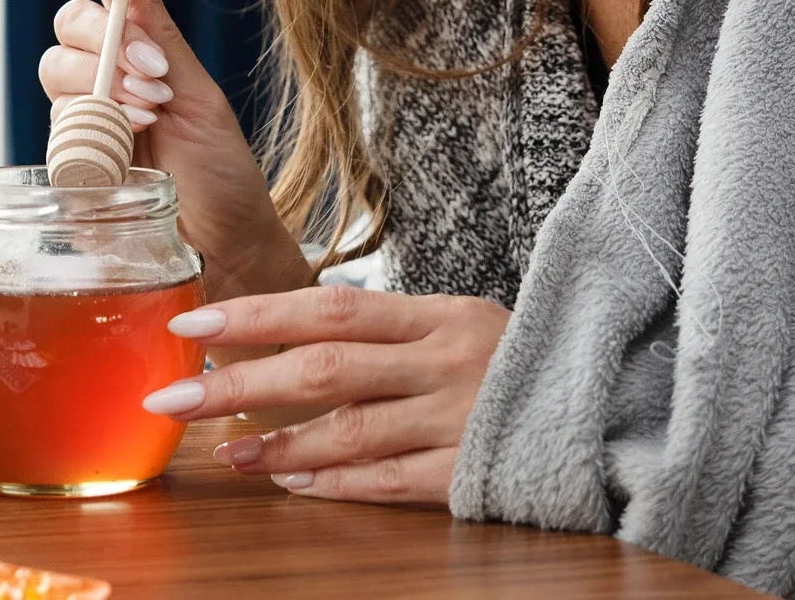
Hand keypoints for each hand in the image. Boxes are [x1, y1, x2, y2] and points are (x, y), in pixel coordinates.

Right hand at [38, 0, 309, 300]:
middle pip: (69, 25)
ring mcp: (80, 121)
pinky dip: (93, 128)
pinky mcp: (65, 164)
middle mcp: (102, 79)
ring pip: (56, 69)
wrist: (226, 250)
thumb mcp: (198, 96)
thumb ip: (163, 33)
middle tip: (154, 73)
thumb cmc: (222, 175)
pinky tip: (132, 148)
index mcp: (138, 51)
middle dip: (108, 39)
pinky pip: (55, 126)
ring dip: (107, 84)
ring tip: (153, 114)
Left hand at [139, 286, 510, 505]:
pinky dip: (336, 485)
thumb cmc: (521, 366)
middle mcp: (446, 361)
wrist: (620, 410)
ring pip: (349, 431)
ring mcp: (460, 419)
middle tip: (174, 399)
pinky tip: (293, 486)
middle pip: (323, 367)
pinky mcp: (474, 472)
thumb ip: (391, 330)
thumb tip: (298, 329)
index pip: (329, 308)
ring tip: (227, 451)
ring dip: (278, 445)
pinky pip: (390, 482)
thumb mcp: (464, 326)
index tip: (191, 328)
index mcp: (439, 314)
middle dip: (240, 383)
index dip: (257, 316)